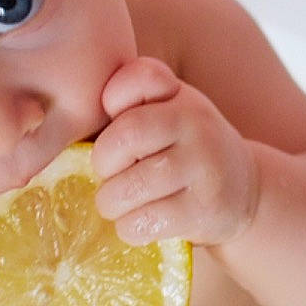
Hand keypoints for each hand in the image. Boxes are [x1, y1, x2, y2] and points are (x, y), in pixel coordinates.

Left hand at [93, 56, 259, 245]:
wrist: (244, 191)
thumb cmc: (183, 150)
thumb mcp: (166, 112)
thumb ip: (127, 104)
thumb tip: (60, 121)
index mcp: (178, 95)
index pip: (140, 77)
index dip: (113, 102)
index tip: (115, 123)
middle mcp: (197, 122)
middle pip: (126, 136)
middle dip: (104, 163)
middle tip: (108, 176)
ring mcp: (205, 166)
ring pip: (131, 186)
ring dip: (112, 202)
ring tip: (117, 204)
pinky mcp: (206, 209)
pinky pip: (145, 222)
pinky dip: (130, 228)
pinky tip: (139, 223)